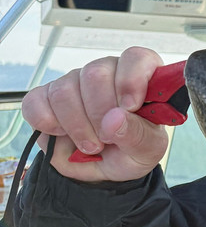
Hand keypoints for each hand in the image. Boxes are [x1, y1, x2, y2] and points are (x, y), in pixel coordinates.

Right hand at [21, 47, 169, 181]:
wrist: (106, 168)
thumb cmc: (132, 150)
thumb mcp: (148, 149)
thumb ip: (137, 134)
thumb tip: (114, 119)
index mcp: (140, 78)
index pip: (136, 58)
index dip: (131, 80)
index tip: (130, 107)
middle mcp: (107, 72)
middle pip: (95, 74)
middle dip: (100, 114)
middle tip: (107, 139)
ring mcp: (75, 82)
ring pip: (64, 90)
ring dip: (77, 126)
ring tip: (91, 144)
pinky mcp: (45, 97)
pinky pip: (36, 101)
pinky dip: (47, 123)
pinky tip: (62, 134)